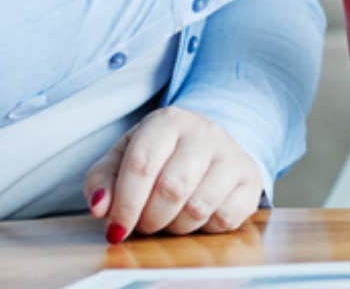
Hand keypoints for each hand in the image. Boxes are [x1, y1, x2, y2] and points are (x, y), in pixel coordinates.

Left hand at [83, 107, 262, 241]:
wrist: (207, 146)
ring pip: (198, 206)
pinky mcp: (250, 177)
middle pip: (172, 188)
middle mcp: (203, 131)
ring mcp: (231, 153)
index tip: (116, 229)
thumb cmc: (159, 155)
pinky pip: (225, 218)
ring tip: (168, 220)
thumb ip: (102, 180)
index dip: (125, 204)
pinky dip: (204, 229)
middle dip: (150, 218)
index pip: (142, 163)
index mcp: (167, 120)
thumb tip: (100, 206)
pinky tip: (196, 218)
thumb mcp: (124, 158)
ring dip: (176, 226)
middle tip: (144, 225)